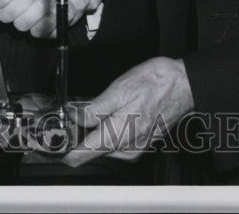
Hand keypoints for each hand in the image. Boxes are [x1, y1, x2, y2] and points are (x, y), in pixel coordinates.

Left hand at [62, 57, 193, 165]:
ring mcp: (136, 145)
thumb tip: (74, 116)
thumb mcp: (119, 89)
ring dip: (91, 137)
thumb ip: (94, 107)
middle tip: (65, 124)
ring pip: (105, 148)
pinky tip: (104, 123)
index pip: (84, 154)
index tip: (53, 147)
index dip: (66, 151)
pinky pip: (118, 144)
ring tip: (82, 121)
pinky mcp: (143, 141)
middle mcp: (127, 146)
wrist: (185, 84)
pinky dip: (107, 136)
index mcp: (119, 133)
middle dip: (77, 140)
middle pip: (92, 152)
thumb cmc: (156, 83)